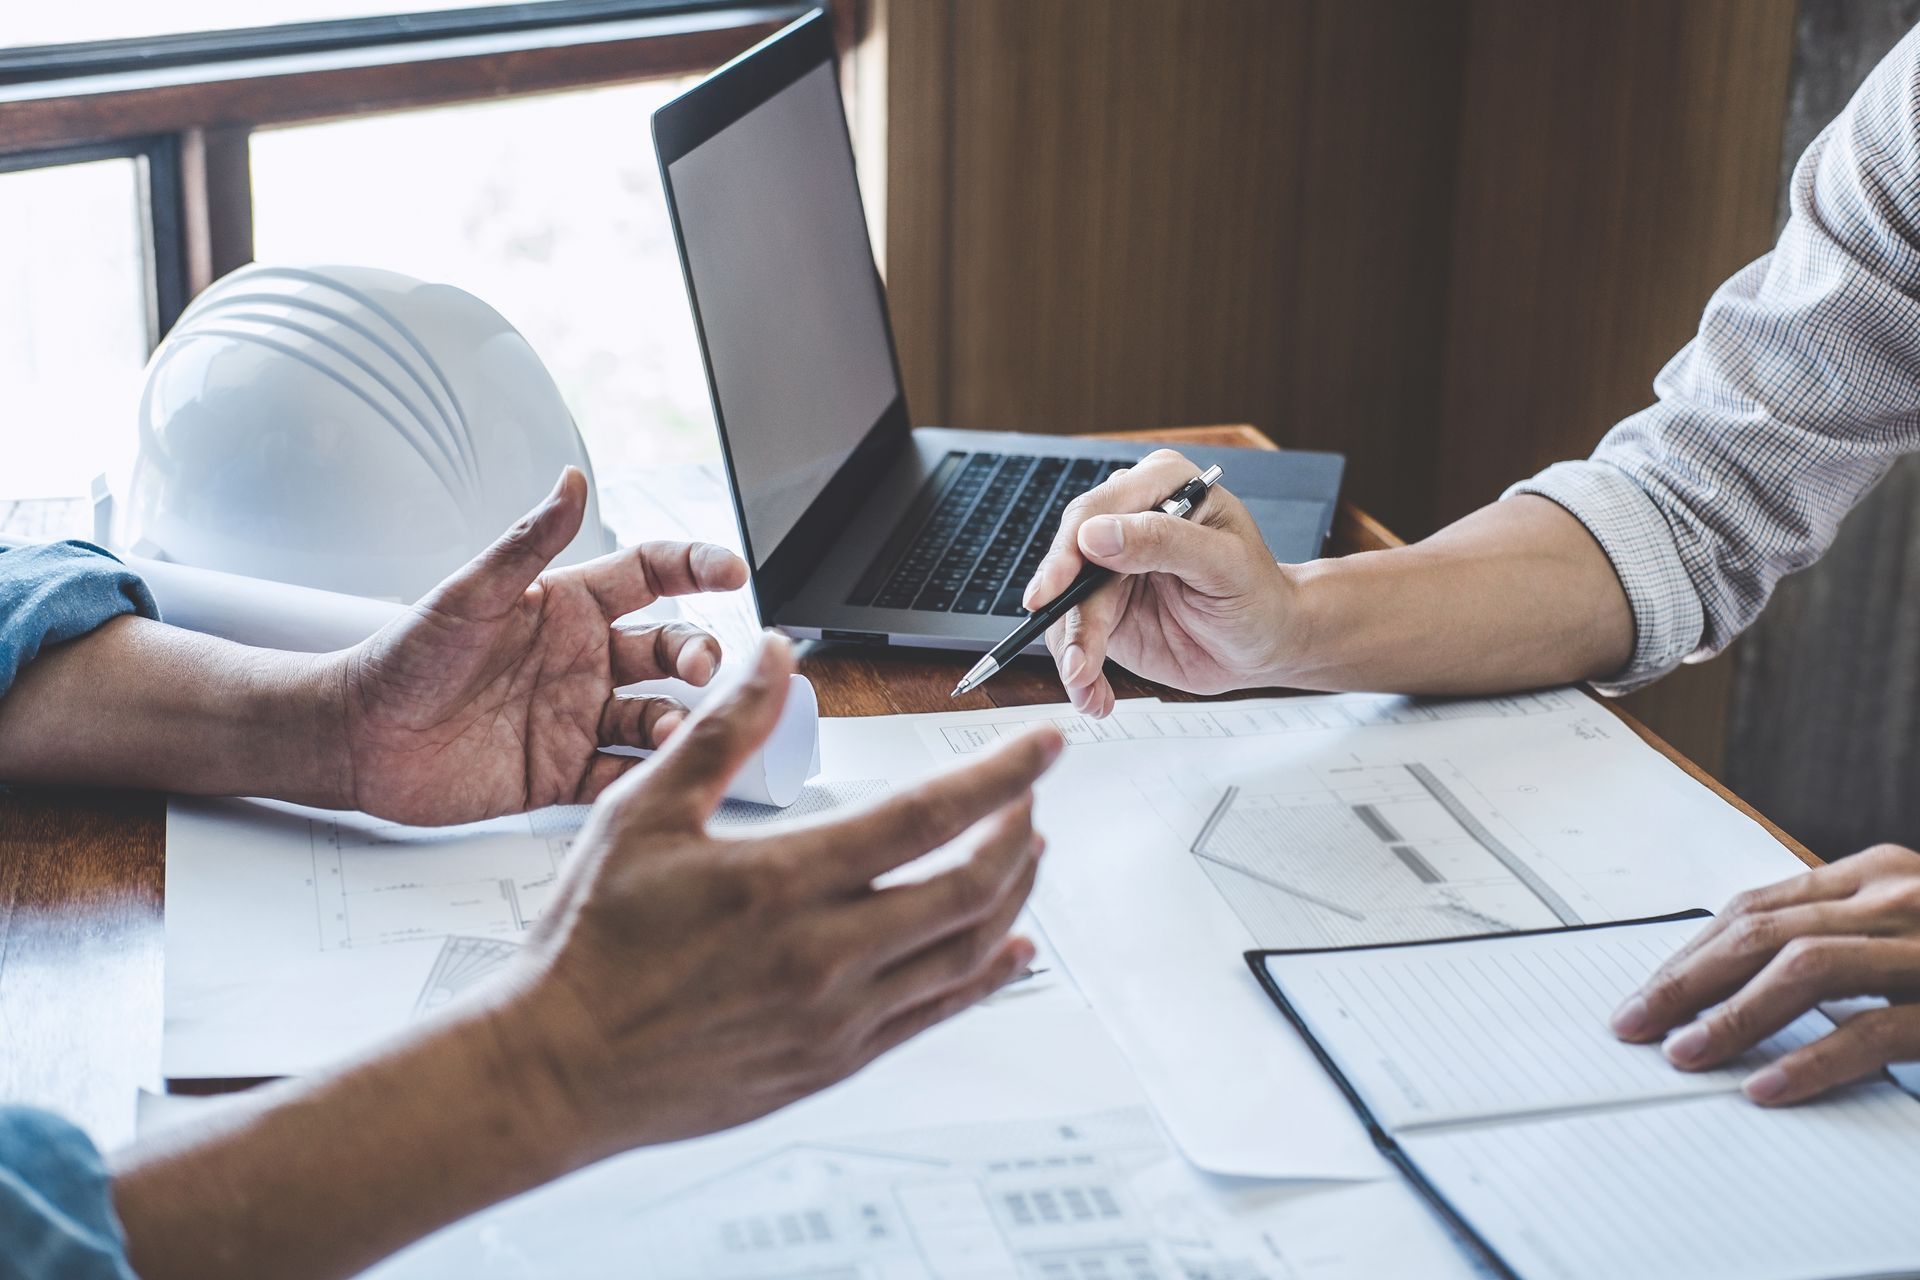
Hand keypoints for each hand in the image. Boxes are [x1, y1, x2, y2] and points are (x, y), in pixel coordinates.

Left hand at [336, 468, 747, 823]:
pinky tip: (653, 776)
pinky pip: (622, 774)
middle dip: (698, 655)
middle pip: (670, 649)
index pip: (651, 575)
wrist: (357, 738)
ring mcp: (578, 717)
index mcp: (567, 607)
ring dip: (678, 721)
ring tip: (672, 730)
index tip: (731, 571)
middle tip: (701, 669)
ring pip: (657, 715)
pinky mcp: (564, 773)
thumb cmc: (403, 657)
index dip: (696, 566)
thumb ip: (528, 540)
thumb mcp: (469, 593)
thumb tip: (573, 478)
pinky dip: (645, 777)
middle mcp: (583, 660)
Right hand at [493, 635, 1062, 1156]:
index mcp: (782, 882)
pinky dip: (985, 975)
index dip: (999, 775)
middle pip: (968, 886)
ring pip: (965, 952)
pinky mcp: (832, 1061)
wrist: (557, 1067)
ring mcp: (835, 1016)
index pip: (926, 815)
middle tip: (1030, 796)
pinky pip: (936, 1013)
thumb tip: (772, 656)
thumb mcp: (643, 813)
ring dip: (1013, 896)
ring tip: (1028, 855)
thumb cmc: (591, 944)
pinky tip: (1007, 949)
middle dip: (1018, 832)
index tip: (1044, 746)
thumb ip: (721, 731)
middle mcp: (823, 954)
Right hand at [1022, 449, 1302, 716]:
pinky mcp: (1103, 609)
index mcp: (1160, 486)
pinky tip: (1096, 696)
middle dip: (1067, 615)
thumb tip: (1095, 536)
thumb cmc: (1259, 595)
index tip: (1050, 592)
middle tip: (1076, 663)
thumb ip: (1163, 541)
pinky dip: (1079, 672)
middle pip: (1070, 560)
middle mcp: (1128, 521)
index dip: (1067, 553)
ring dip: (1073, 652)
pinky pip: (1073, 636)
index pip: (1096, 511)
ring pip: (1065, 604)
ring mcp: (1110, 567)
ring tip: (1089, 687)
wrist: (1267, 643)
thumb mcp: (1224, 565)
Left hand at [1611, 845, 1919, 1104]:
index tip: (1645, 994)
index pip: (1756, 910)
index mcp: (1874, 876)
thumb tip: (1732, 990)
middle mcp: (1896, 895)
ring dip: (1732, 1015)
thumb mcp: (1902, 933)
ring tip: (1683, 1053)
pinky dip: (1812, 1060)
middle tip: (1635, 1023)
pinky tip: (1765, 1086)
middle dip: (1687, 982)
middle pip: (1762, 933)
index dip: (1691, 955)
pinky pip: (1871, 1030)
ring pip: (1804, 967)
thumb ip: (1834, 942)